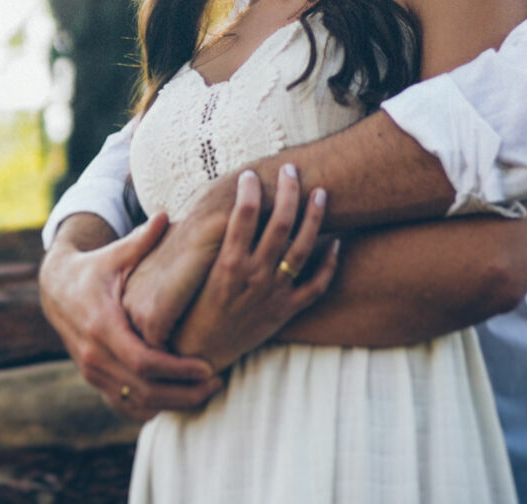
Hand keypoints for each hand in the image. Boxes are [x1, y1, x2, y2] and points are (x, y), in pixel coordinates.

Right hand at [39, 212, 222, 420]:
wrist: (56, 289)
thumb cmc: (94, 268)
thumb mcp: (115, 254)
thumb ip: (141, 240)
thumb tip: (165, 215)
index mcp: (102, 325)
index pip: (143, 362)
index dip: (177, 370)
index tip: (207, 367)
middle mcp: (94, 354)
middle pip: (143, 390)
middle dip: (183, 392)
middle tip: (217, 383)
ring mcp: (92, 372)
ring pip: (135, 403)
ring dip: (172, 403)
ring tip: (205, 392)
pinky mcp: (94, 380)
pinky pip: (124, 406)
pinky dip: (151, 409)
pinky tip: (177, 400)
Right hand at [170, 165, 338, 372]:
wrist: (200, 355)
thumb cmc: (189, 311)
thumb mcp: (190, 275)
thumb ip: (201, 244)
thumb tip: (195, 208)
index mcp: (226, 264)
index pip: (243, 216)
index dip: (250, 190)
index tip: (252, 173)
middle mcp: (253, 276)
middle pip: (279, 224)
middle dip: (288, 192)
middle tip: (292, 170)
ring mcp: (273, 294)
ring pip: (302, 249)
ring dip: (314, 218)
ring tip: (320, 193)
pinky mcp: (286, 311)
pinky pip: (316, 286)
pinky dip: (329, 264)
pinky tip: (337, 244)